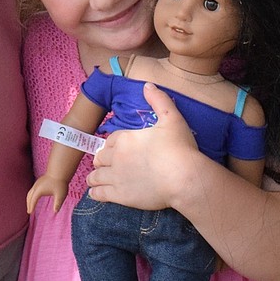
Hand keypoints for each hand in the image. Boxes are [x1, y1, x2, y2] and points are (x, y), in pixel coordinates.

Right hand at [27, 174, 69, 214]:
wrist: (60, 171)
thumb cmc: (60, 183)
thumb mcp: (60, 195)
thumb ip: (58, 204)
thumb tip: (56, 211)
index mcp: (39, 190)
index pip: (33, 200)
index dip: (31, 207)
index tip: (30, 213)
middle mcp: (36, 186)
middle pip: (29, 196)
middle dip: (28, 204)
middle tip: (29, 211)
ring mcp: (37, 183)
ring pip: (30, 192)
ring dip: (29, 199)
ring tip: (30, 206)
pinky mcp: (39, 181)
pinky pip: (33, 190)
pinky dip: (31, 195)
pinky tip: (35, 197)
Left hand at [85, 83, 197, 210]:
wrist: (184, 178)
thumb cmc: (180, 148)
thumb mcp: (172, 118)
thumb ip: (159, 100)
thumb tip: (148, 84)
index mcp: (126, 138)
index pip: (110, 140)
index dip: (112, 145)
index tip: (114, 149)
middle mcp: (116, 157)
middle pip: (100, 158)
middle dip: (101, 160)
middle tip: (104, 164)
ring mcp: (116, 177)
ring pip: (96, 176)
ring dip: (94, 177)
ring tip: (94, 180)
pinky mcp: (119, 195)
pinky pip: (99, 194)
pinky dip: (95, 193)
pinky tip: (95, 193)